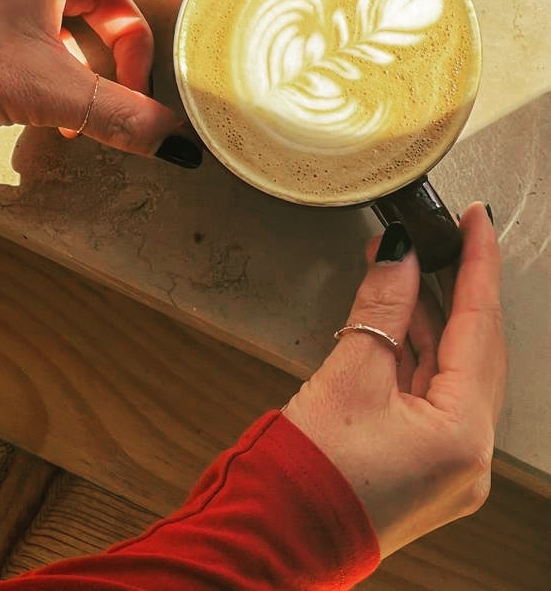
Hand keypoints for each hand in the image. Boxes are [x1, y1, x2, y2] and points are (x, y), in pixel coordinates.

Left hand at [0, 0, 223, 160]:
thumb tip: (176, 146)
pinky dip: (75, 64)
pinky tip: (70, 114)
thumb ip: (115, 114)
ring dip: (110, 58)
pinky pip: (56, 28)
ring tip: (117, 110)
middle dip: (162, 9)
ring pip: (88, 11)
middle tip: (208, 26)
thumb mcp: (40, 89)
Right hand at [282, 202, 505, 556]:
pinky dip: (416, 352)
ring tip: (404, 268)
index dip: (478, 264)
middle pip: (475, 350)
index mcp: (463, 436)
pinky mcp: (423, 465)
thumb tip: (400, 258)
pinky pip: (432, 394)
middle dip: (452, 288)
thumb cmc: (310, 475)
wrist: (276, 537)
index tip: (475, 220)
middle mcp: (469, 456)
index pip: (480, 327)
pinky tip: (398, 318)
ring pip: (452, 371)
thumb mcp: (348, 375)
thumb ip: (382, 309)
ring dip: (430, 318)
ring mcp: (448, 465)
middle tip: (438, 237)